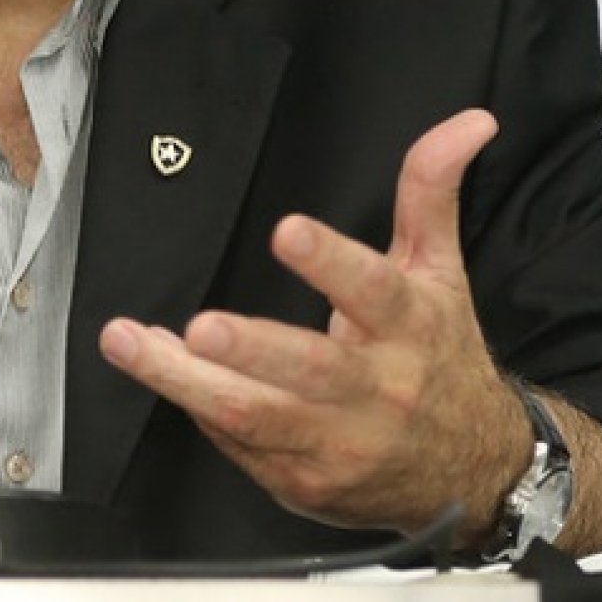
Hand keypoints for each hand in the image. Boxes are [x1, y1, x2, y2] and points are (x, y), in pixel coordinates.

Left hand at [99, 109, 527, 538]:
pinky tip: (155, 367)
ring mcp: (338, 443)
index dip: (331, 262)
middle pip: (309, 370)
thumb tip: (469, 120)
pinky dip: (195, 407)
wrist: (473, 472)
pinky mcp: (303, 482)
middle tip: (200, 327)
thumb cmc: (441, 356)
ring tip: (128, 343)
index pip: (373, 290)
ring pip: (256, 417)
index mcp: (409, 327)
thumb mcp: (440, 271)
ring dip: (186, 382)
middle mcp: (376, 390)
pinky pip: (239, 444)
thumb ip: (430, 192)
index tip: (287, 230)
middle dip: (251, 350)